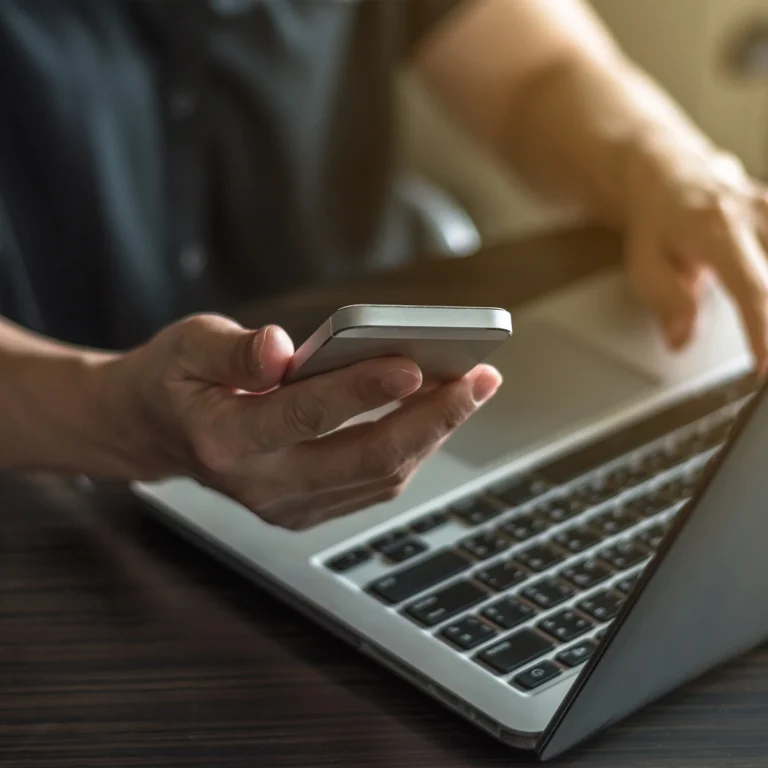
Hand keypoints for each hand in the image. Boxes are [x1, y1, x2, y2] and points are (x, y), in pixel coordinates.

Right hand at [111, 314, 500, 529]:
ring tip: (472, 388)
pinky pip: (374, 485)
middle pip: (364, 458)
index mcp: (226, 439)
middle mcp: (261, 485)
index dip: (362, 390)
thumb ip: (234, 350)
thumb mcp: (187, 345)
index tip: (415, 363)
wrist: (155, 432)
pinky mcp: (307, 509)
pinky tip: (435, 412)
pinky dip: (412, 448)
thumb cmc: (174, 380)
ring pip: (380, 477)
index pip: (306, 415)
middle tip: (479, 378)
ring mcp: (287, 506)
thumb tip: (283, 348)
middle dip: (430, 418)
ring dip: (432, 433)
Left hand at [623, 140, 767, 369]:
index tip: (765, 367)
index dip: (763, 332)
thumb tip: (681, 340)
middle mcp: (756, 215)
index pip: (751, 290)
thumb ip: (668, 303)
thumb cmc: (657, 222)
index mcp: (717, 231)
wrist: (670, 174)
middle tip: (765, 361)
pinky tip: (766, 307)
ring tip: (764, 341)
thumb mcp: (645, 264)